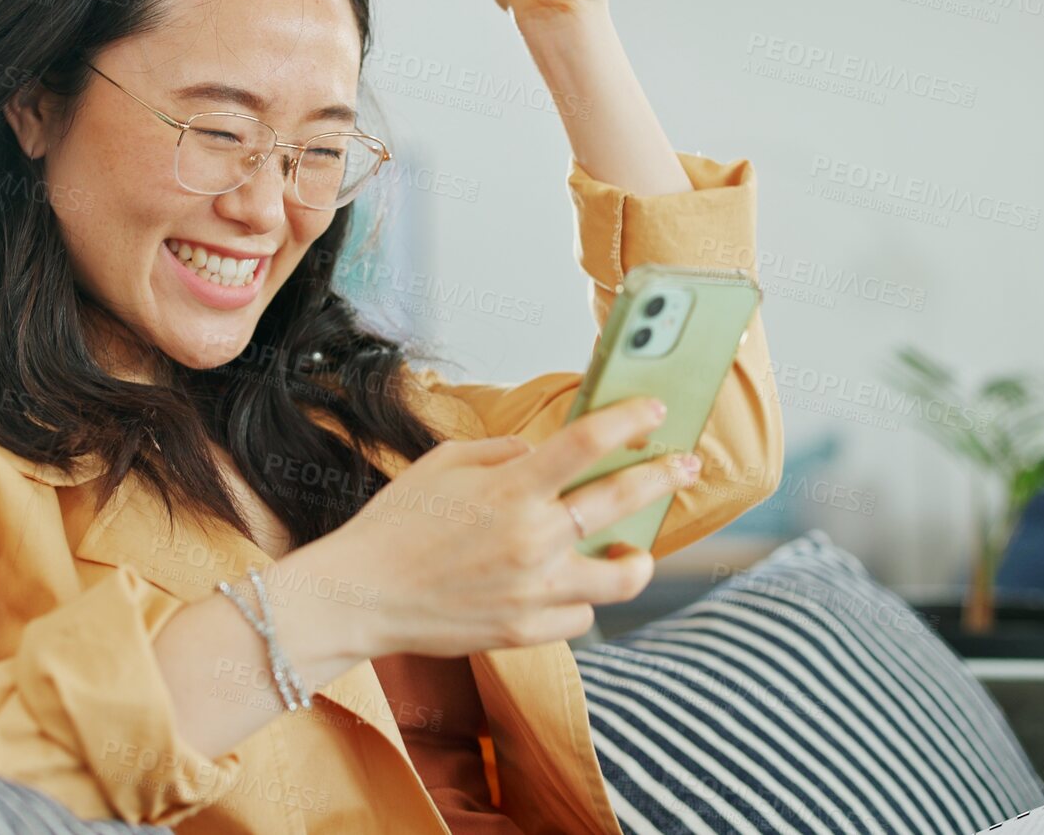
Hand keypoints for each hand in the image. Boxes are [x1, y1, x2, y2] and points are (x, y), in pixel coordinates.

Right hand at [296, 395, 700, 658]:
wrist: (359, 596)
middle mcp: (532, 539)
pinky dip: (580, 599)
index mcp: (511, 490)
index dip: (630, 420)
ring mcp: (534, 591)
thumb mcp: (443, 464)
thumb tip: (543, 454)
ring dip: (639, 558)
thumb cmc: (395, 525)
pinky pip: (581, 616)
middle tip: (684, 466)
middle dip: (664, 476)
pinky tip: (570, 586)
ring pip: (623, 577)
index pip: (589, 443)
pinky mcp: (526, 631)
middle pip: (624, 500)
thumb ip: (502, 453)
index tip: (653, 411)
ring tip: (637, 550)